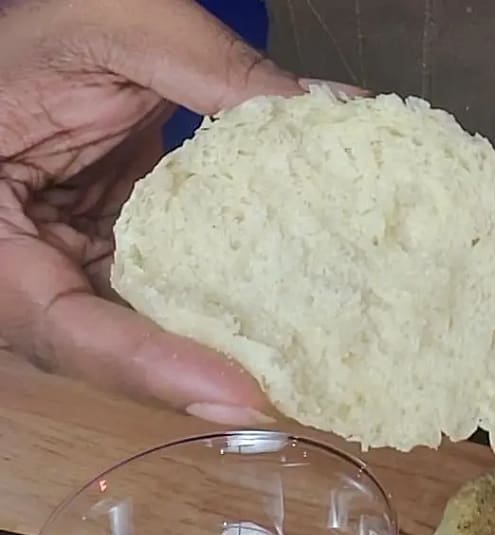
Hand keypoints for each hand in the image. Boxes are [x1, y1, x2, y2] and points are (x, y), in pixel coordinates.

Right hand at [0, 0, 315, 422]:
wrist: (38, 47)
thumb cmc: (44, 33)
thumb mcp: (111, 27)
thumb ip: (209, 69)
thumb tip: (328, 111)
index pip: (58, 326)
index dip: (149, 366)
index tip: (237, 394)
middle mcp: (22, 273)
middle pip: (106, 355)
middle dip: (194, 381)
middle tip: (282, 401)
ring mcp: (68, 273)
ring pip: (139, 338)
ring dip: (214, 357)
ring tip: (295, 376)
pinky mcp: (109, 265)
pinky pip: (161, 302)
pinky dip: (218, 314)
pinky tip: (282, 319)